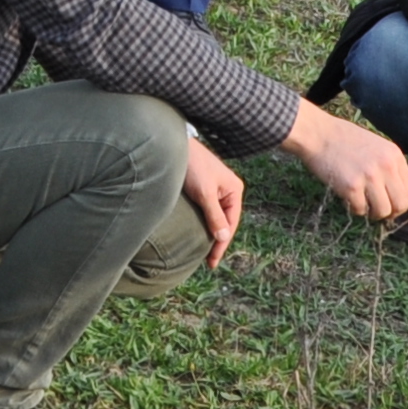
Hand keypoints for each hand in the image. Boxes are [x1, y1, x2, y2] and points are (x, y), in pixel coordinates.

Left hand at [181, 140, 244, 266]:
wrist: (173, 146)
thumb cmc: (192, 166)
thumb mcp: (205, 193)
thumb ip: (214, 215)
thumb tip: (222, 237)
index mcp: (235, 190)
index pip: (230, 224)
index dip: (221, 244)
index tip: (212, 262)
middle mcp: (228, 191)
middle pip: (224, 222)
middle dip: (217, 241)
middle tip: (208, 262)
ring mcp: (216, 190)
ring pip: (215, 218)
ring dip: (210, 233)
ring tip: (203, 253)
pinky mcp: (203, 189)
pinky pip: (206, 211)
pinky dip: (203, 224)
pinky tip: (197, 234)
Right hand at [282, 99, 407, 225]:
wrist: (319, 133)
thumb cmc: (344, 139)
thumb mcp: (376, 146)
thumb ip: (388, 166)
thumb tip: (395, 193)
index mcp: (394, 156)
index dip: (401, 203)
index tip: (391, 206)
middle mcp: (386, 166)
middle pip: (400, 204)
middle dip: (391, 213)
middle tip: (379, 212)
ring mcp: (369, 176)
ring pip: (383, 211)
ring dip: (373, 213)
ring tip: (363, 205)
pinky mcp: (351, 186)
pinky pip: (360, 210)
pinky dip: (355, 209)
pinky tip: (348, 198)